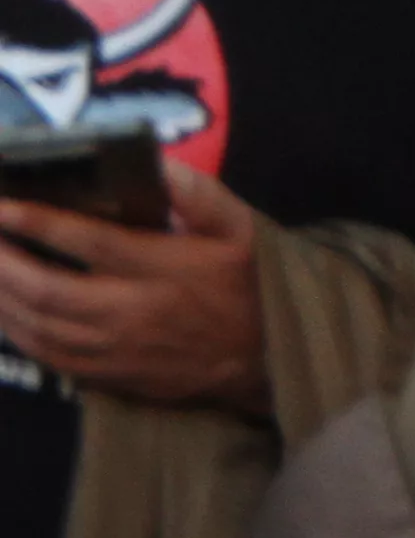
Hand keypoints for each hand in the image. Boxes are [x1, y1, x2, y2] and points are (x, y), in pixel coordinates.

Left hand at [0, 163, 267, 412]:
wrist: (266, 360)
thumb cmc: (248, 287)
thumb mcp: (241, 230)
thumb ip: (198, 195)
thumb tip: (155, 162)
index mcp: (165, 269)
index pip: (88, 242)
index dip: (36, 222)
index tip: (0, 206)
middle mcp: (134, 312)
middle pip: (48, 288)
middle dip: (2, 260)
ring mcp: (117, 349)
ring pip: (38, 324)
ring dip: (0, 296)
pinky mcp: (109, 375)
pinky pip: (47, 355)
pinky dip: (15, 330)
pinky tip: (2, 308)